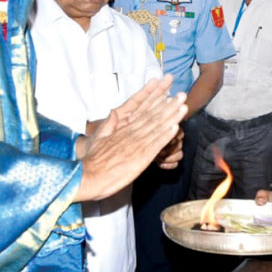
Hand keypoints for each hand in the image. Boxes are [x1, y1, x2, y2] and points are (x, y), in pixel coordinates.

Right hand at [74, 76, 186, 201]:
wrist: (87, 176)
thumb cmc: (92, 160)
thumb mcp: (99, 139)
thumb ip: (109, 126)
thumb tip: (113, 112)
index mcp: (123, 131)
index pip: (143, 115)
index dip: (157, 105)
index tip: (168, 95)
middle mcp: (131, 135)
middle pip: (154, 118)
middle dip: (169, 106)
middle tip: (182, 95)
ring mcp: (136, 145)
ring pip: (157, 129)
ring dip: (172, 117)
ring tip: (184, 107)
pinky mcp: (140, 158)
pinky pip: (155, 145)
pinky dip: (166, 136)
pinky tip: (175, 128)